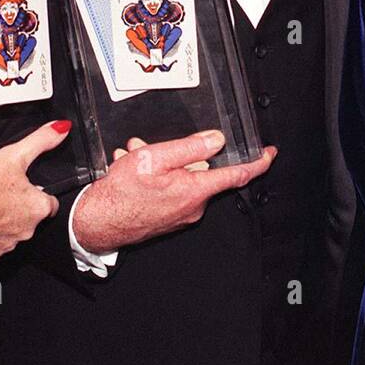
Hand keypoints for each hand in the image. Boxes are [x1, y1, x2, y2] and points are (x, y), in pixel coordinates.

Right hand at [0, 119, 67, 262]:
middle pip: (31, 216)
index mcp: (39, 207)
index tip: (28, 187)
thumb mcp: (14, 154)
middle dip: (21, 206)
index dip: (40, 192)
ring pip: (14, 231)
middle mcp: (29, 230)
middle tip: (3, 192)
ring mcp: (10, 244)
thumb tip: (61, 128)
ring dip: (6, 220)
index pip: (51, 202)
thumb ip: (41, 140)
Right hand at [73, 130, 275, 254]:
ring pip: (180, 177)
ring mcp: (181, 214)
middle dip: (176, 153)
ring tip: (130, 159)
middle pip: (199, 169)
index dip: (257, 162)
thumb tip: (216, 140)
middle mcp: (193, 206)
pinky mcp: (168, 217)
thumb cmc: (120, 194)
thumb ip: (188, 148)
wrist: (96, 224)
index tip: (268, 153)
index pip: (237, 175)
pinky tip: (131, 172)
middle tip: (146, 147)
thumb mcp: (153, 158)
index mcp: (194, 190)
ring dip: (158, 163)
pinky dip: (153, 177)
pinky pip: (169, 189)